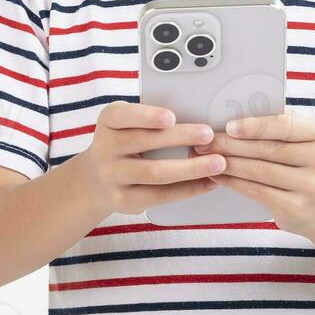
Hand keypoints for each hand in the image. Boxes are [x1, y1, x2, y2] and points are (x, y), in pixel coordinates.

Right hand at [82, 100, 227, 215]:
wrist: (96, 180)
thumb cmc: (124, 142)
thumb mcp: (127, 124)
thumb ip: (151, 118)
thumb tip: (196, 113)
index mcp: (108, 122)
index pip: (123, 115)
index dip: (147, 116)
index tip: (171, 117)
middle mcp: (105, 149)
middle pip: (144, 143)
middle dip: (180, 138)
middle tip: (209, 135)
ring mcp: (112, 177)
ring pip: (155, 173)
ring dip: (191, 168)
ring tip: (218, 163)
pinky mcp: (125, 200)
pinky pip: (160, 195)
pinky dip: (188, 189)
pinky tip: (208, 182)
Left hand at [195, 112, 314, 237]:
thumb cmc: (307, 165)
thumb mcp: (306, 141)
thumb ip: (281, 126)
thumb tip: (238, 112)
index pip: (285, 125)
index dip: (255, 126)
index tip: (229, 126)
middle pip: (268, 149)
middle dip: (231, 144)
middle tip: (205, 142)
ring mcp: (310, 186)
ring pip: (259, 171)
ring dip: (228, 163)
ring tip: (207, 158)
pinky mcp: (296, 208)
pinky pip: (257, 191)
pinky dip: (234, 182)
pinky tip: (219, 176)